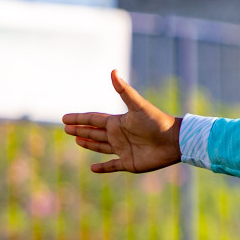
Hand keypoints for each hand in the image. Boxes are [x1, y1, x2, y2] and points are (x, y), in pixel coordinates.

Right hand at [62, 71, 181, 172]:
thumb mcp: (138, 106)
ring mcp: (123, 149)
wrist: (175, 141)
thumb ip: (125, 91)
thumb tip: (113, 71)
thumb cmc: (157, 122)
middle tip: (66, 129)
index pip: (93, 119)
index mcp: (118, 122)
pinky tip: (93, 168)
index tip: (64, 118)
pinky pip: (112, 166)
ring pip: (101, 146)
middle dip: (80, 130)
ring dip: (89, 144)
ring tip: (77, 140)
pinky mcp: (129, 163)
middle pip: (94, 132)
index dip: (79, 118)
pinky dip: (103, 168)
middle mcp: (119, 135)